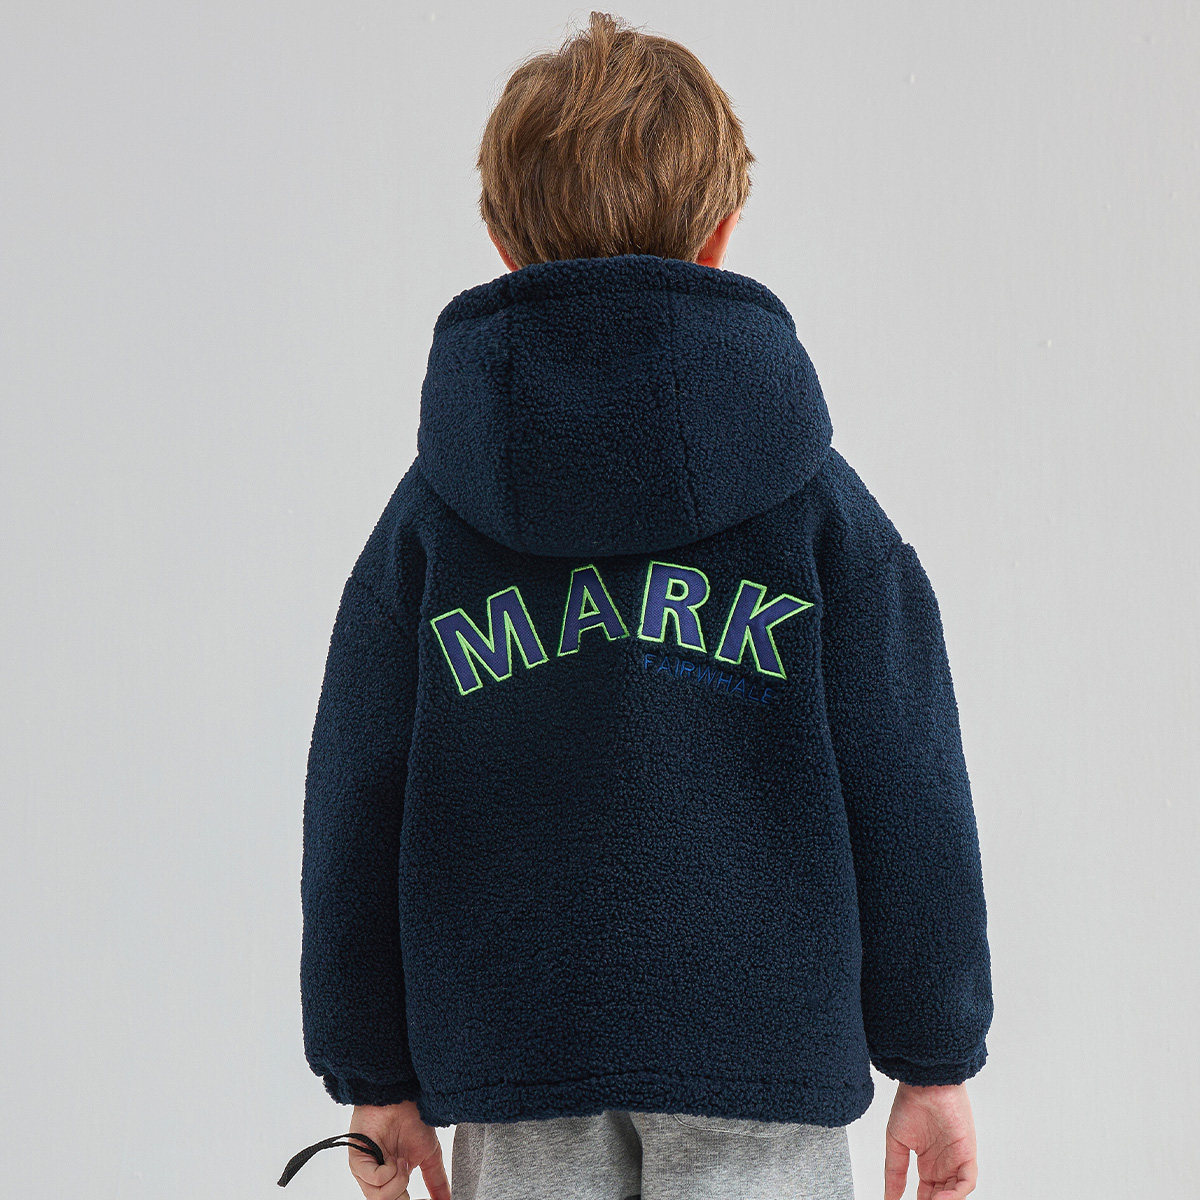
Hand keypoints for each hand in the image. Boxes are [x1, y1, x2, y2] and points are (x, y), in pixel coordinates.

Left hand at [347, 1101, 451, 1199]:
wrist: (403, 1097)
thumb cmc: (413, 1120)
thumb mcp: (429, 1156)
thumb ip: (436, 1181)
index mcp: (390, 1180)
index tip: (426, 1198)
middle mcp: (375, 1179)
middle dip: (403, 1193)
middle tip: (407, 1170)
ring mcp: (364, 1172)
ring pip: (381, 1197)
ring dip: (398, 1180)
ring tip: (400, 1160)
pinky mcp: (357, 1161)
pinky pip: (374, 1180)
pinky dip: (389, 1171)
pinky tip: (392, 1157)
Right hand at [883, 1082, 977, 1199]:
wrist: (924, 1084)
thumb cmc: (910, 1104)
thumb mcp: (897, 1142)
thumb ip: (894, 1171)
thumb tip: (889, 1198)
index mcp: (928, 1163)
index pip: (927, 1194)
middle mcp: (944, 1165)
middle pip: (941, 1197)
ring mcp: (957, 1161)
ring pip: (955, 1193)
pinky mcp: (967, 1155)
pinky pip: (966, 1182)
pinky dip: (956, 1195)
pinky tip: (940, 1199)